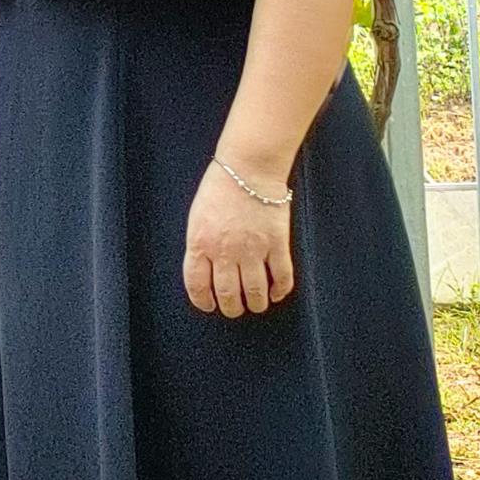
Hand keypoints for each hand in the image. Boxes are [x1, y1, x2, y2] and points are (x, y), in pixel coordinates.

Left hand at [183, 162, 297, 317]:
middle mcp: (225, 252)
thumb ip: (200, 243)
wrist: (249, 169)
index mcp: (200, 243)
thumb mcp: (197, 217)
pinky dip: (280, 290)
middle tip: (234, 310)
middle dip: (231, 308)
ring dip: (256, 303)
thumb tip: (205, 268)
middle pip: (228, 294)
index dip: (203, 301)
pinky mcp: (277, 244)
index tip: (208, 306)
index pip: (197, 284)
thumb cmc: (220, 187)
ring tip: (256, 305)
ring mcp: (253, 250)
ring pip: (255, 291)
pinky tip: (277, 294)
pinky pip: (282, 276)